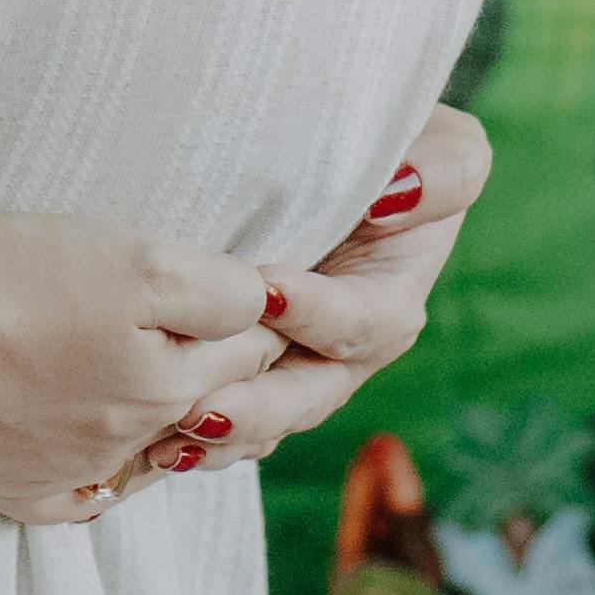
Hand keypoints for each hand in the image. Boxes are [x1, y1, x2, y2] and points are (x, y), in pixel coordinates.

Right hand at [0, 214, 285, 526]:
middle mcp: (140, 439)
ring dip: (188, 424)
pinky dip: (113, 474)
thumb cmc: (4, 279)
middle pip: (218, 404)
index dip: (265, 306)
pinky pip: (93, 495)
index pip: (255, 342)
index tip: (271, 287)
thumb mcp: (131, 256)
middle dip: (242, 370)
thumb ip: (218, 289)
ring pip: (163, 453)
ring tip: (200, 390)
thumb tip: (275, 309)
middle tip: (252, 334)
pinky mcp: (25, 493)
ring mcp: (81, 473)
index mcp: (175, 379)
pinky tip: (115, 455)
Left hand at [158, 106, 492, 476]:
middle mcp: (343, 350)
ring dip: (219, 429)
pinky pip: (227, 416)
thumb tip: (396, 193)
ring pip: (264, 417)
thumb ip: (441, 172)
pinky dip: (193, 433)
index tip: (265, 289)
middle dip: (258, 406)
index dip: (318, 312)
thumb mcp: (443, 152)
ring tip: (169, 435)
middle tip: (203, 405)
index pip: (362, 323)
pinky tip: (151, 442)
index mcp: (390, 302)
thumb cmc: (390, 152)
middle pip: (309, 394)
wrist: (328, 157)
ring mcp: (293, 366)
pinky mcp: (246, 370)